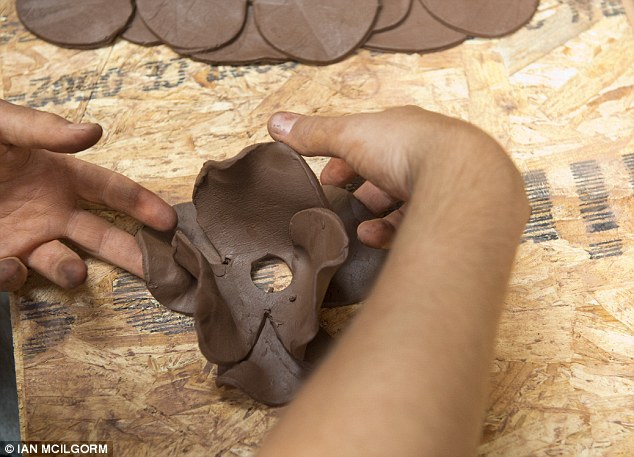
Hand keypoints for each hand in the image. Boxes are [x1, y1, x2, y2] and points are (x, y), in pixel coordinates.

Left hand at [0, 100, 176, 291]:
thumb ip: (43, 129)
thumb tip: (95, 133)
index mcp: (60, 176)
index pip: (113, 192)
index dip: (143, 205)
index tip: (169, 222)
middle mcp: (51, 212)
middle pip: (105, 236)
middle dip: (135, 254)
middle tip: (162, 273)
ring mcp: (24, 238)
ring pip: (64, 264)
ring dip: (71, 271)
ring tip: (74, 271)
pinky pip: (13, 276)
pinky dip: (13, 275)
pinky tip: (8, 263)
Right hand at [268, 105, 511, 248]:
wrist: (460, 178)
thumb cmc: (407, 147)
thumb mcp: (349, 135)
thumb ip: (313, 133)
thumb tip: (275, 122)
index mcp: (405, 129)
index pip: (372, 140)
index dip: (345, 157)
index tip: (327, 176)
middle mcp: (428, 155)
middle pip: (390, 171)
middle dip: (363, 187)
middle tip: (340, 203)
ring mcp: (443, 185)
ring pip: (406, 201)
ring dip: (376, 212)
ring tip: (356, 226)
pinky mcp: (450, 215)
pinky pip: (418, 225)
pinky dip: (391, 231)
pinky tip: (372, 236)